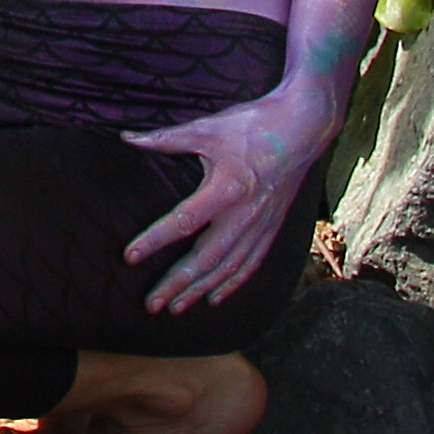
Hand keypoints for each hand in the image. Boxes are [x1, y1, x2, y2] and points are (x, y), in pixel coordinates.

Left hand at [118, 76, 344, 312]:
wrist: (303, 127)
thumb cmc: (253, 125)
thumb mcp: (207, 128)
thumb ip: (167, 139)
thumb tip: (129, 138)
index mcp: (227, 188)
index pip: (183, 222)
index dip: (155, 241)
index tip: (130, 257)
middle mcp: (245, 214)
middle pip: (206, 258)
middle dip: (177, 284)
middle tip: (151, 304)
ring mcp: (261, 225)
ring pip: (228, 268)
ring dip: (201, 290)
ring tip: (175, 307)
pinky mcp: (272, 228)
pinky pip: (251, 264)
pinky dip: (232, 283)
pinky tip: (215, 298)